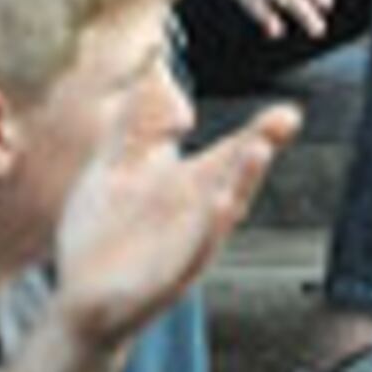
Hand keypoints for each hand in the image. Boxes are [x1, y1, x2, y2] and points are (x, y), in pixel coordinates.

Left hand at [51, 92, 297, 349]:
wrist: (82, 299)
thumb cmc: (106, 231)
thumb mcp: (114, 168)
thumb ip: (133, 125)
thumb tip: (148, 72)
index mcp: (184, 188)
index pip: (224, 155)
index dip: (255, 133)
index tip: (289, 111)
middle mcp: (192, 216)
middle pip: (230, 180)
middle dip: (254, 152)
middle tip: (284, 120)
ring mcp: (183, 247)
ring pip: (217, 215)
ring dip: (237, 184)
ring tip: (256, 151)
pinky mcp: (165, 278)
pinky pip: (190, 253)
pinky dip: (204, 231)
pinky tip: (219, 207)